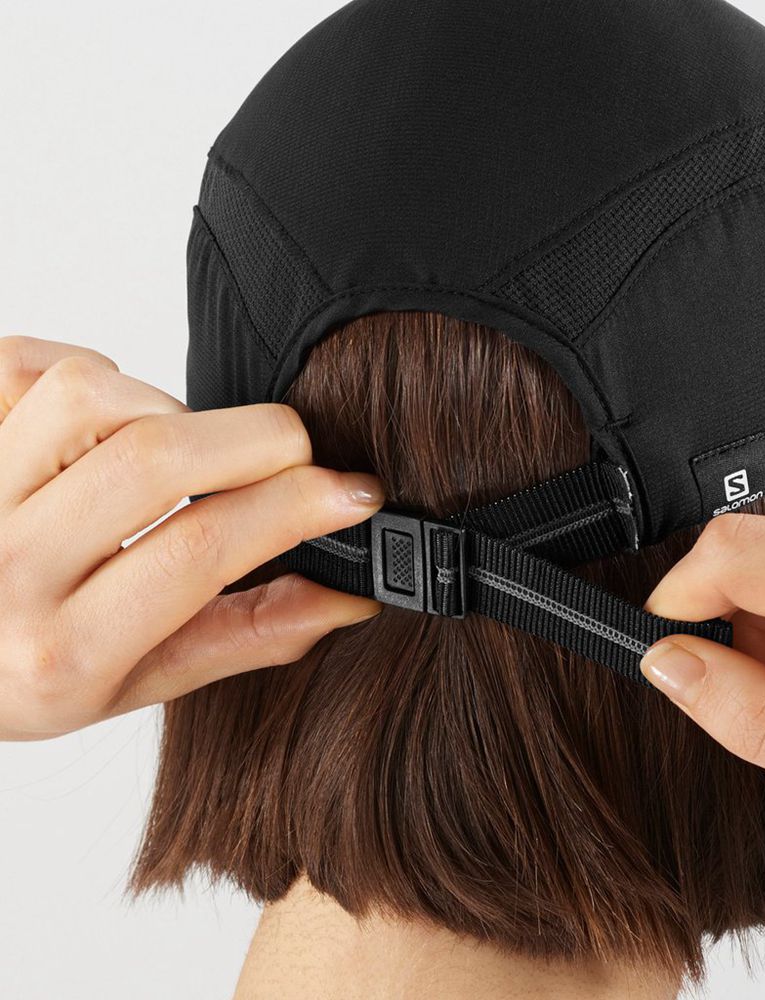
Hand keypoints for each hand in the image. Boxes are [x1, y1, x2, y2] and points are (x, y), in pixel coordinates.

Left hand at [0, 336, 383, 740]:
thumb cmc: (29, 666)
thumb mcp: (136, 679)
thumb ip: (245, 635)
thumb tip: (348, 594)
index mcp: (61, 649)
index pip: (200, 550)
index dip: (297, 506)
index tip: (357, 492)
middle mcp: (5, 568)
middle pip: (155, 456)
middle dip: (260, 438)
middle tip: (295, 453)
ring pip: (92, 393)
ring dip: (166, 406)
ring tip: (178, 446)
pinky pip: (31, 361)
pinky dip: (93, 378)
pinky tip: (104, 425)